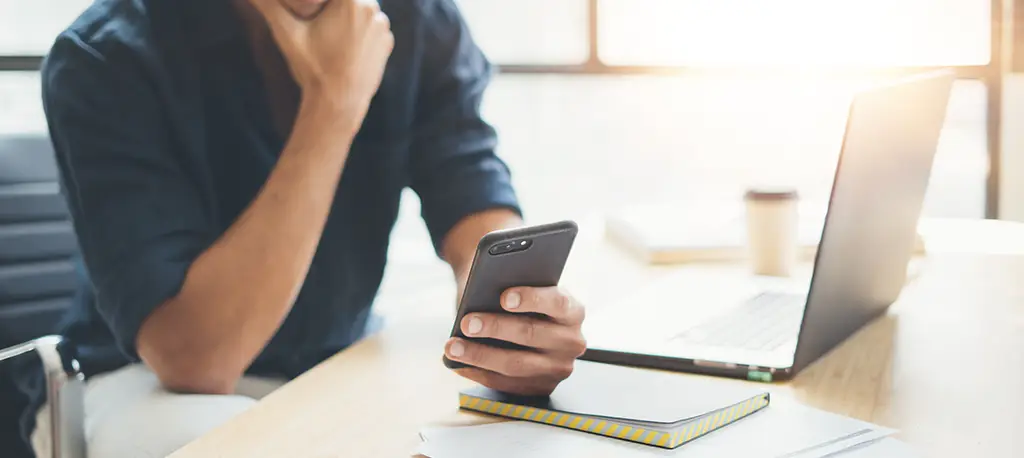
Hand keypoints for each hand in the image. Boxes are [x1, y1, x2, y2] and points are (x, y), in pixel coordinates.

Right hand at [251, 0, 393, 116]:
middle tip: (317, 25)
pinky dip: (359, 32)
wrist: (339, 104)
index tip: (312, 14)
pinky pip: (371, 27)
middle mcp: (374, 9)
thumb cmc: (313, 68)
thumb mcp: (287, 33)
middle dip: (332, 7)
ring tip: (330, 38)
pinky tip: (344, 48)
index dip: (320, 1)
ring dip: (347, 17)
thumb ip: (269, 5)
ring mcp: (383, 27)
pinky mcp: (388, 43)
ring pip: (361, 10)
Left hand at [445, 287, 586, 395]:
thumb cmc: (520, 299)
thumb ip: (511, 287)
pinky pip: (507, 384)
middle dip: (495, 328)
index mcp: (573, 311)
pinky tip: (458, 364)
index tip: (504, 297)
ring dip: (480, 355)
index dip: (531, 299)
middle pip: (532, 334)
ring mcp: (558, 368)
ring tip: (453, 346)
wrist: (528, 320)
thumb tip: (481, 296)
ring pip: (516, 364)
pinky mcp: (541, 387)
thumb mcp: (522, 287)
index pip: (557, 303)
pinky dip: (479, 373)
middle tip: (467, 322)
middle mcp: (571, 341)